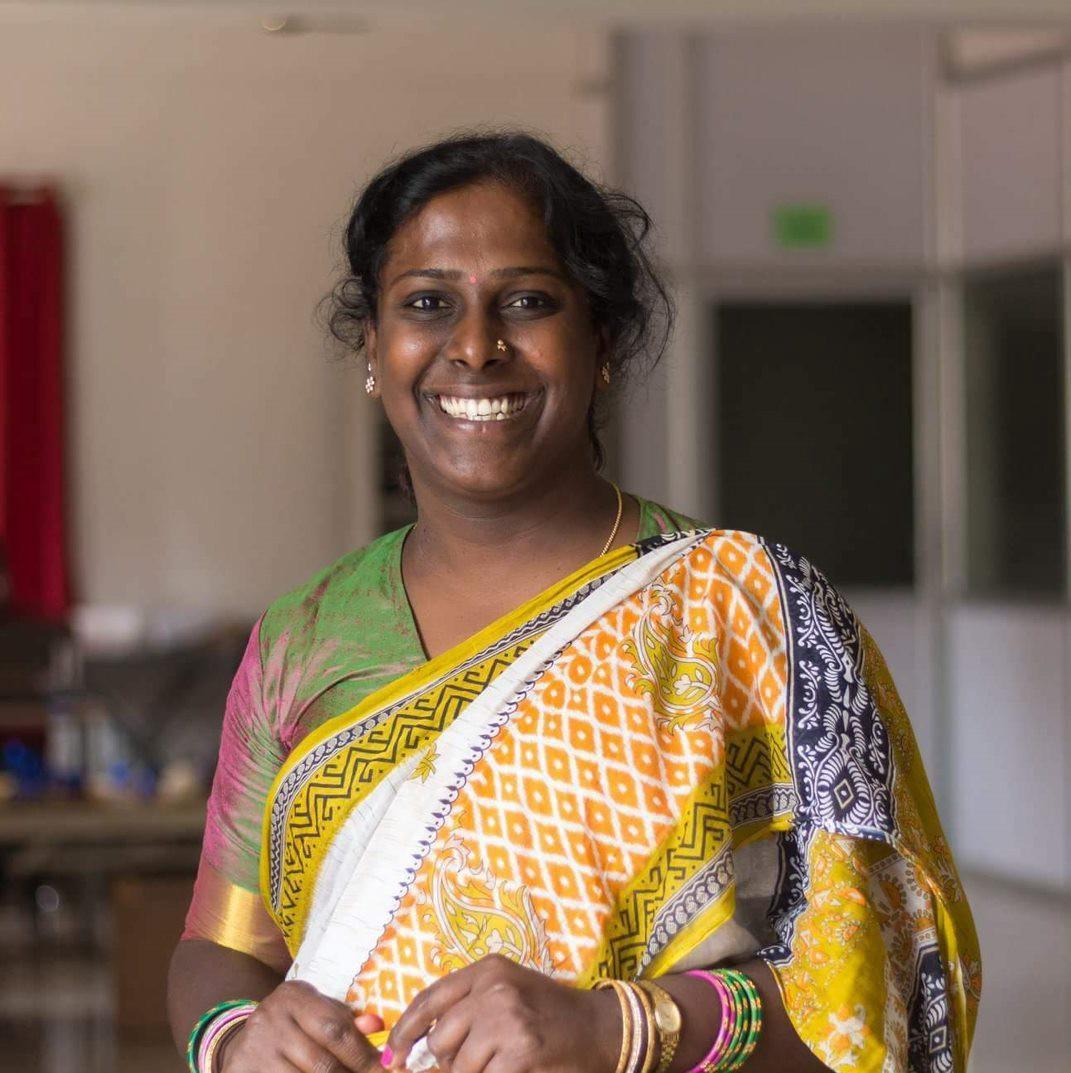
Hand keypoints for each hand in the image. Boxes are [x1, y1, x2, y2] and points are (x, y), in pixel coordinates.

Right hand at [218, 979, 383, 1072]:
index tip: (384, 1069)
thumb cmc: (292, 1025)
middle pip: (322, 1062)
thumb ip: (345, 1020)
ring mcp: (255, 1049)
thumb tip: (376, 1025)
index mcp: (294, 996)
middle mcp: (271, 1019)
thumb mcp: (316, 1012)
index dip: (363, 1054)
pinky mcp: (244, 1071)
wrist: (243, 1041)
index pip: (335, 1028)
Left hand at [384, 954, 620, 1072]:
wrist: (600, 1027)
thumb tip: (416, 1042)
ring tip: (498, 1063)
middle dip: (446, 1061)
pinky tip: (512, 1069)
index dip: (405, 1030)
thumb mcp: (506, 990)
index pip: (429, 998)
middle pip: (439, 1038)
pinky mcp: (520, 1053)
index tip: (393, 1055)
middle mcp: (494, 989)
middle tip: (474, 1062)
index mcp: (487, 969)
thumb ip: (466, 1005)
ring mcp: (506, 1020)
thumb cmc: (548, 1012)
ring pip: (457, 1067)